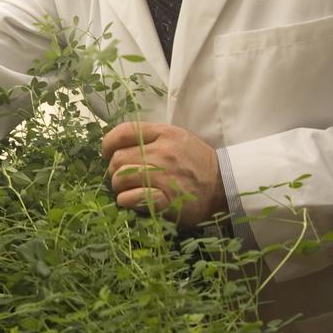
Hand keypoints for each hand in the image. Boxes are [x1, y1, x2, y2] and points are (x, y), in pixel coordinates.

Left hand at [101, 122, 224, 226]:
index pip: (123, 132)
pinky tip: (132, 201)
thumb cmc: (196, 162)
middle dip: (114, 170)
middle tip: (123, 178)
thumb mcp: (177, 138)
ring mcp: (164, 176)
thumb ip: (150, 137)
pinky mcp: (167, 200)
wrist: (224, 185)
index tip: (108, 154)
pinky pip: (132, 198)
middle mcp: (163, 152)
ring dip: (119, 187)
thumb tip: (117, 146)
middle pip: (118, 159)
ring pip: (121, 178)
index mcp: (164, 134)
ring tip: (128, 190)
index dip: (108, 144)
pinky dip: (126, 200)